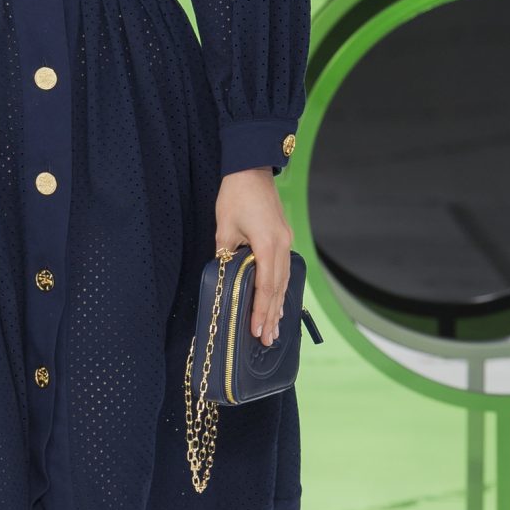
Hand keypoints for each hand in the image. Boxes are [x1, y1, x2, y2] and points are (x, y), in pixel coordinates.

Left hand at [215, 168, 293, 344]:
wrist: (251, 169)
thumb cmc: (236, 196)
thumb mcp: (224, 227)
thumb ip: (226, 255)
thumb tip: (226, 277)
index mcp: (267, 244)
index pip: (265, 285)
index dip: (261, 310)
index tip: (257, 330)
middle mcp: (281, 245)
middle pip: (278, 288)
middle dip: (272, 315)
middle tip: (268, 340)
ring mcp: (285, 241)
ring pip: (284, 281)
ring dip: (278, 305)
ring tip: (275, 329)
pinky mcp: (283, 238)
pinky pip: (284, 270)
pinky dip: (280, 289)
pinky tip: (278, 302)